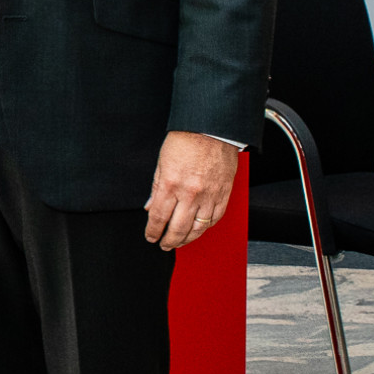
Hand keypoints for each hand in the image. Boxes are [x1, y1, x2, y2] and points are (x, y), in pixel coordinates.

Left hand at [145, 131, 237, 249]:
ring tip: (180, 242)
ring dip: (187, 239)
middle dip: (169, 241)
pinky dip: (206, 227)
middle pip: (178, 228)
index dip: (153, 231)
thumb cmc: (185, 140)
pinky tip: (199, 229)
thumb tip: (149, 207)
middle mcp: (190, 193)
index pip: (158, 217)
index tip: (150, 237)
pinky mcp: (224, 194)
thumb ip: (156, 187)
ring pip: (198, 228)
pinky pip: (215, 218)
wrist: (212, 128)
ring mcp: (209, 195)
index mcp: (171, 184)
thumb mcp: (162, 162)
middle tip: (164, 245)